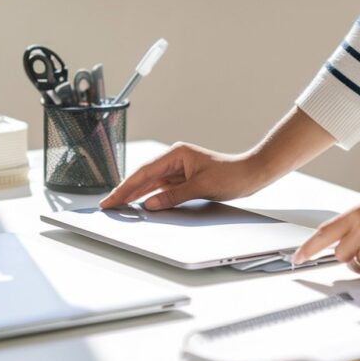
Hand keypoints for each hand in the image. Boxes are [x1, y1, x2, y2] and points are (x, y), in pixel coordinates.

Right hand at [99, 143, 268, 210]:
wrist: (251, 174)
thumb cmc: (231, 175)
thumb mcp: (200, 187)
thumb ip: (172, 196)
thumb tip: (150, 204)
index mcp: (176, 154)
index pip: (144, 172)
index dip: (125, 186)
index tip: (112, 198)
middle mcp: (175, 159)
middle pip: (144, 177)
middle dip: (125, 191)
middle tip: (108, 205)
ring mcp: (178, 170)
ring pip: (151, 183)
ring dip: (136, 194)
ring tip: (118, 206)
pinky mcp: (184, 179)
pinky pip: (162, 189)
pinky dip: (150, 196)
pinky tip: (140, 204)